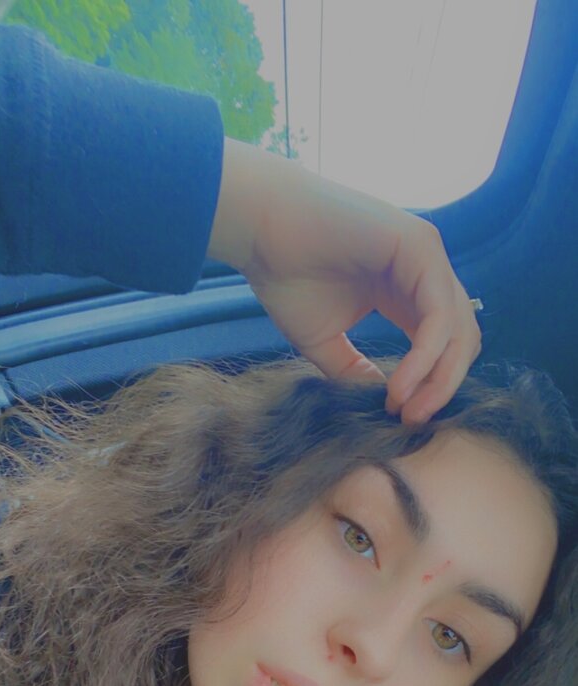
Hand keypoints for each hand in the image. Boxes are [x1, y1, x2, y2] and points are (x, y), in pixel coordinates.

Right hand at [207, 139, 481, 424]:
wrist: (259, 228)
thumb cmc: (285, 274)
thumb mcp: (324, 341)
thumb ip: (355, 371)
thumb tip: (384, 403)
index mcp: (408, 293)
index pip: (444, 345)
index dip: (431, 386)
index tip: (401, 417)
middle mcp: (425, 273)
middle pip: (462, 340)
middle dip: (442, 387)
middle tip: (410, 420)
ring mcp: (428, 257)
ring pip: (459, 331)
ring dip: (438, 379)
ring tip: (404, 409)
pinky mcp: (422, 248)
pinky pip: (439, 317)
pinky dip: (424, 359)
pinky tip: (399, 386)